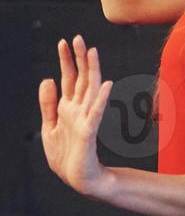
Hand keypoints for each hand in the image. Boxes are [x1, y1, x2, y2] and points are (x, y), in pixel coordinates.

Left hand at [38, 35, 113, 197]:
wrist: (77, 177)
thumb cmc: (65, 155)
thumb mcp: (49, 126)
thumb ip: (48, 103)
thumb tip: (47, 79)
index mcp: (69, 107)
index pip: (69, 78)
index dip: (66, 60)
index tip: (64, 42)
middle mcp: (79, 108)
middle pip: (81, 78)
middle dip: (79, 58)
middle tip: (78, 38)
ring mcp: (86, 118)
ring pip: (90, 89)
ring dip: (92, 70)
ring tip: (92, 52)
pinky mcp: (89, 131)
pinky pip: (95, 112)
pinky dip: (100, 98)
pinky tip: (106, 85)